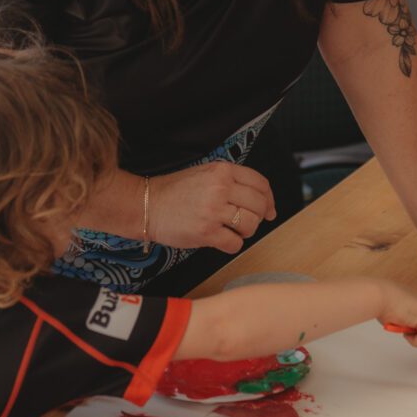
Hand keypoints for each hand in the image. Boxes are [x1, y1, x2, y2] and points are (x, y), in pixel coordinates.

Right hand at [149, 161, 276, 252]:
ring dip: (246, 232)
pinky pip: (235, 244)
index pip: (260, 184)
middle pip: (259, 205)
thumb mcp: (205, 172)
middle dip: (259, 217)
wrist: (148, 204)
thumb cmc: (175, 190)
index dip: (269, 199)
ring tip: (233, 230)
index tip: (269, 210)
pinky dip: (233, 245)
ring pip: (251, 224)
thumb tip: (262, 200)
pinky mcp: (206, 232)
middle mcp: (221, 187)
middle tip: (248, 222)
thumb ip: (231, 181)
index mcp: (223, 170)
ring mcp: (214, 210)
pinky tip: (222, 240)